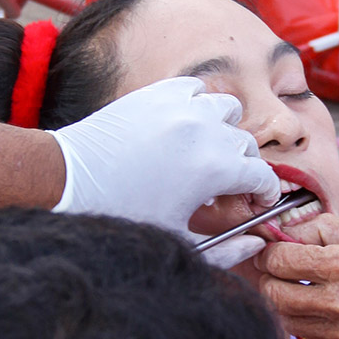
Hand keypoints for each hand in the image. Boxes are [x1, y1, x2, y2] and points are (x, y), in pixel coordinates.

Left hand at [48, 77, 279, 266]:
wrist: (71, 181)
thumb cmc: (122, 215)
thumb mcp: (179, 241)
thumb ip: (226, 250)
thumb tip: (255, 244)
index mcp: (215, 169)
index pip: (263, 176)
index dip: (267, 192)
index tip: (260, 200)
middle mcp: (205, 131)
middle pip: (248, 145)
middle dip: (246, 167)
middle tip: (230, 186)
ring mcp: (182, 107)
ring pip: (228, 109)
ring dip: (227, 131)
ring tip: (209, 150)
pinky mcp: (158, 93)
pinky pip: (196, 89)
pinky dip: (199, 105)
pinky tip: (187, 126)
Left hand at [255, 214, 338, 338]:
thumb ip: (325, 231)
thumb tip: (288, 229)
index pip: (282, 261)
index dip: (269, 252)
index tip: (270, 250)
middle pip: (274, 296)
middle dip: (268, 280)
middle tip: (277, 270)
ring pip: (287, 321)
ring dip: (284, 303)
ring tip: (298, 288)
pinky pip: (311, 338)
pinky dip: (308, 322)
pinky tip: (323, 309)